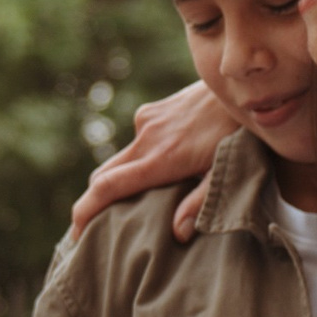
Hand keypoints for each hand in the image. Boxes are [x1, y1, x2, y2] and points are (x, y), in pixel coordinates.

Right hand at [71, 82, 238, 240]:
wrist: (240, 83)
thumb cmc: (241, 132)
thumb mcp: (227, 170)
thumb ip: (201, 201)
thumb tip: (177, 233)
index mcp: (161, 158)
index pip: (108, 186)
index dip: (85, 211)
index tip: (76, 233)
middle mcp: (147, 138)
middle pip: (103, 175)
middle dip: (94, 201)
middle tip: (95, 228)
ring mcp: (147, 121)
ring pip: (122, 158)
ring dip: (122, 179)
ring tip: (138, 201)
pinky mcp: (153, 110)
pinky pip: (138, 141)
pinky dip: (139, 159)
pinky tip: (162, 167)